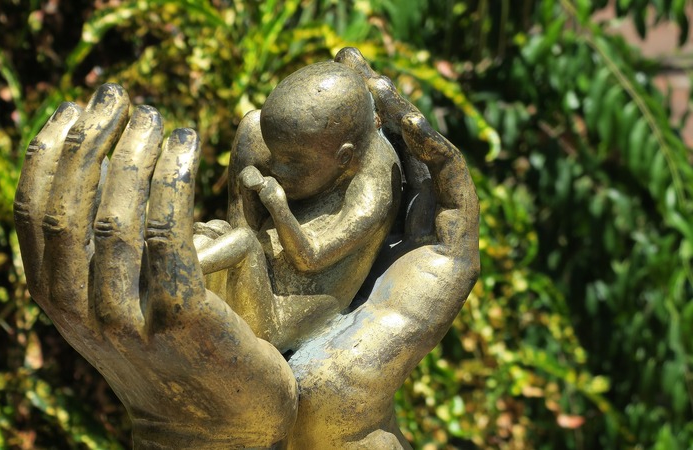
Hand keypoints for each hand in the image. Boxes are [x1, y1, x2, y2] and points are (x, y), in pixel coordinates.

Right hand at [14, 84, 296, 448]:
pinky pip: (169, 234)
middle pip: (70, 206)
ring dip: (135, 153)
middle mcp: (78, 310)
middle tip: (121, 98)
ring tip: (158, 117)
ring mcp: (125, 318)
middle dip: (91, 141)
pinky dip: (174, 180)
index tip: (76, 107)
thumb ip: (97, 256)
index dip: (51, 151)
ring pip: (117, 216)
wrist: (210, 426)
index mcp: (55, 299)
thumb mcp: (115, 306)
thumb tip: (104, 170)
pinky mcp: (179, 319)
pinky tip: (186, 147)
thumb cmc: (168, 352)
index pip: (35, 212)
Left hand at [274, 49, 480, 448]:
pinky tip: (408, 123)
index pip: (369, 160)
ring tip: (378, 85)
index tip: (323, 76)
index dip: (351, 116)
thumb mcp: (275, 254)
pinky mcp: (457, 260)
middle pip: (401, 154)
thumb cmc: (287, 337)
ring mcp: (435, 245)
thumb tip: (242, 155)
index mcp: (368, 233)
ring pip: (431, 164)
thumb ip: (271, 208)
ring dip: (410, 118)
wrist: (318, 398)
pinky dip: (437, 151)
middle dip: (382, 105)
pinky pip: (455, 191)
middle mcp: (404, 234)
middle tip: (353, 63)